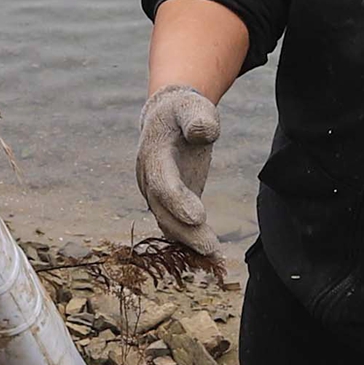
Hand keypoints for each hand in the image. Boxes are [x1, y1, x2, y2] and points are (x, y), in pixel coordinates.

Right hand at [136, 85, 221, 253]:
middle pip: (163, 210)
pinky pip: (176, 225)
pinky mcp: (170, 202)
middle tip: (209, 247)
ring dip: (189, 241)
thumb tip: (204, 132)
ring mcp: (157, 193)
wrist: (168, 118)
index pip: (162, 182)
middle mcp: (149, 178)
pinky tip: (211, 254)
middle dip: (185, 231)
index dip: (178, 201)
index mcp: (154, 154)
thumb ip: (198, 119)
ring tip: (214, 255)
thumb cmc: (184, 113)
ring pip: (168, 222)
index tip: (198, 217)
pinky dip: (192, 240)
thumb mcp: (193, 108)